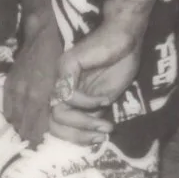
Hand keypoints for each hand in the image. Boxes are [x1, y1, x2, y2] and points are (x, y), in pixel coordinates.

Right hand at [3, 11, 63, 146]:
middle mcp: (25, 94)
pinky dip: (12, 115)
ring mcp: (15, 89)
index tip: (37, 146)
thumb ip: (56, 101)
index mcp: (40, 95)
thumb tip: (55, 118)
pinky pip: (7, 105)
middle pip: (23, 124)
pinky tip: (14, 119)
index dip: (36, 136)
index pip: (36, 124)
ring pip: (14, 116)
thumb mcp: (61, 81)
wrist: (41, 35)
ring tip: (22, 135)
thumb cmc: (57, 57)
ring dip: (18, 126)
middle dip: (26, 135)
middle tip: (30, 145)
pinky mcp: (9, 83)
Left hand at [49, 21, 141, 145]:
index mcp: (68, 95)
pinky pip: (69, 95)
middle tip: (100, 136)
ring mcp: (60, 75)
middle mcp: (59, 86)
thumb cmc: (119, 63)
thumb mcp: (106, 98)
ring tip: (104, 124)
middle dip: (77, 135)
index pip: (57, 124)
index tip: (98, 140)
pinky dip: (88, 103)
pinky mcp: (66, 65)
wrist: (126, 37)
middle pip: (53, 122)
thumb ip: (92, 114)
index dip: (75, 137)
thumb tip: (89, 138)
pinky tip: (103, 99)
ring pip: (58, 112)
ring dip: (84, 122)